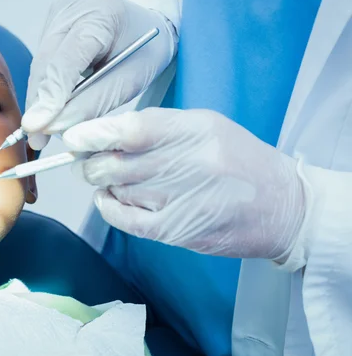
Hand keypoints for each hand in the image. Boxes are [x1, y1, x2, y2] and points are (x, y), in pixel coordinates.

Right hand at [22, 0, 175, 149]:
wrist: (147, 20)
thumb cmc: (145, 49)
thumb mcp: (129, 81)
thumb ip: (92, 103)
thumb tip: (54, 126)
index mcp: (101, 12)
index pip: (67, 59)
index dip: (50, 95)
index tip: (37, 125)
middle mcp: (72, 4)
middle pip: (46, 62)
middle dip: (40, 103)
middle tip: (37, 137)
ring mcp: (58, 10)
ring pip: (40, 63)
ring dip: (40, 97)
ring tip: (41, 130)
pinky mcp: (51, 19)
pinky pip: (43, 59)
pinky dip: (45, 85)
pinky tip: (49, 107)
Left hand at [63, 107, 306, 260]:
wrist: (282, 206)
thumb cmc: (239, 160)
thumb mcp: (205, 126)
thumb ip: (158, 126)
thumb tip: (106, 131)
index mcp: (193, 131)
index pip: (131, 130)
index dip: (94, 133)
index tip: (73, 136)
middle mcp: (185, 164)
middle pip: (113, 163)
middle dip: (89, 162)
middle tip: (84, 158)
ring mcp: (179, 200)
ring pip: (115, 189)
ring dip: (101, 183)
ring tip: (108, 177)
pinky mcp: (176, 230)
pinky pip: (124, 219)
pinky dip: (108, 207)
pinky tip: (107, 199)